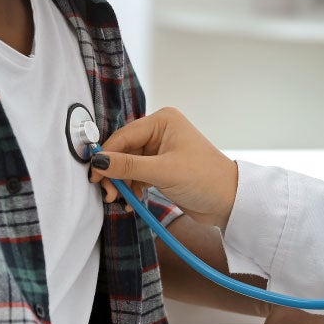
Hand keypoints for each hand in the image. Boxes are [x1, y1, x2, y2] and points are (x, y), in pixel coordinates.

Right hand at [89, 107, 237, 228]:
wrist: (228, 201)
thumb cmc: (204, 179)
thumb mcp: (163, 171)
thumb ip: (128, 166)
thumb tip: (98, 162)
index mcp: (163, 121)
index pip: (124, 135)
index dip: (107, 155)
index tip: (94, 174)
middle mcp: (161, 131)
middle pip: (124, 149)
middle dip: (114, 171)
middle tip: (108, 192)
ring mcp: (161, 149)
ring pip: (128, 164)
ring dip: (122, 182)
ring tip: (119, 199)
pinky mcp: (161, 167)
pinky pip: (137, 174)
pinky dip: (131, 187)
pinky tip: (130, 200)